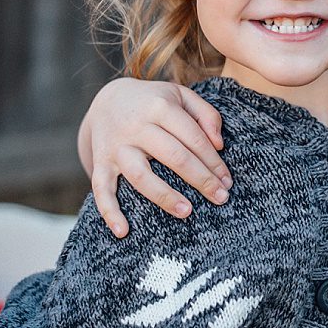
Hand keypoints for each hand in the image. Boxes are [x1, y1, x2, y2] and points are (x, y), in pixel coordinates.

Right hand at [81, 77, 230, 237]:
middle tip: (221, 198)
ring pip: (140, 175)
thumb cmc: (154, 101)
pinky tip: (123, 231)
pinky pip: (101, 189)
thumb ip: (206, 114)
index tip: (228, 181)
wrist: (107, 99)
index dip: (214, 161)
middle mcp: (137, 126)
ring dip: (164, 196)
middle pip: (173, 156)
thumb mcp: (181, 96)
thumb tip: (219, 144)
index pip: (194, 138)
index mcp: (160, 107)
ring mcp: (116, 146)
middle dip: (201, 179)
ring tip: (187, 212)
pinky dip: (109, 212)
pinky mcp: (100, 162)